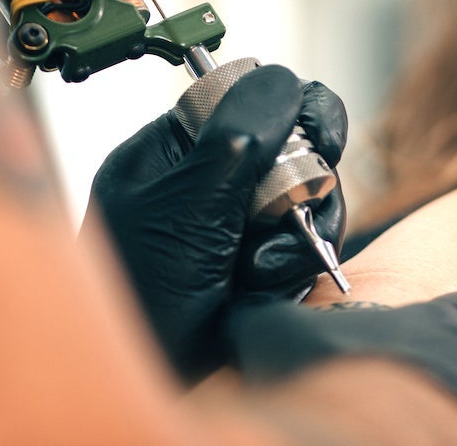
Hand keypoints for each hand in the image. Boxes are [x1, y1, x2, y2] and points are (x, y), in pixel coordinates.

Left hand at [80, 66, 348, 379]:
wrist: (150, 379)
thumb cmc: (136, 297)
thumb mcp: (184, 208)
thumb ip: (235, 138)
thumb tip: (279, 78)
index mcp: (172, 151)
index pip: (248, 96)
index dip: (292, 110)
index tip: (320, 136)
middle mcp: (209, 181)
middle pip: (294, 146)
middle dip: (304, 180)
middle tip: (301, 204)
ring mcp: (238, 223)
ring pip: (309, 198)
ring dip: (296, 234)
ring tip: (257, 269)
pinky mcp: (264, 262)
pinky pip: (308, 243)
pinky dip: (294, 265)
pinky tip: (261, 287)